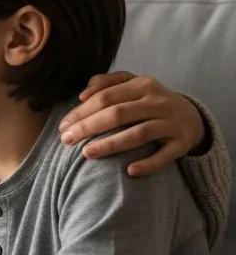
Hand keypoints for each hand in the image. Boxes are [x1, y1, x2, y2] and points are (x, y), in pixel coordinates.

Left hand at [58, 72, 205, 176]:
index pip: (105, 98)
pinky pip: (164, 156)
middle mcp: (158, 102)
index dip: (81, 112)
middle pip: (117, 114)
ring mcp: (171, 123)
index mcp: (143, 85)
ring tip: (86, 154)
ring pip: (138, 134)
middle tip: (66, 140)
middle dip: (88, 127)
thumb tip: (82, 95)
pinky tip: (129, 171)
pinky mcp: (182, 143)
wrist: (191, 116)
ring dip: (110, 145)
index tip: (63, 126)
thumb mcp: (133, 84)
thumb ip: (107, 83)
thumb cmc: (149, 101)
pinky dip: (148, 164)